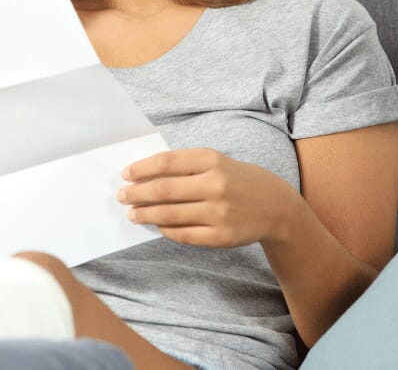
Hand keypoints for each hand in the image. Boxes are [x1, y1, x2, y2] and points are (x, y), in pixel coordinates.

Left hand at [117, 148, 298, 248]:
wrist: (276, 207)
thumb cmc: (238, 180)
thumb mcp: (217, 162)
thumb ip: (185, 166)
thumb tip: (145, 176)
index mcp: (212, 160)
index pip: (167, 163)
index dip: (141, 169)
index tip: (126, 174)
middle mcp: (215, 185)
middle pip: (164, 190)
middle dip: (137, 193)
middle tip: (122, 196)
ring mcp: (219, 213)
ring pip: (170, 215)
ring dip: (145, 214)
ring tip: (133, 213)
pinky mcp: (221, 236)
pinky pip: (183, 234)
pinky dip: (166, 230)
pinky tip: (157, 225)